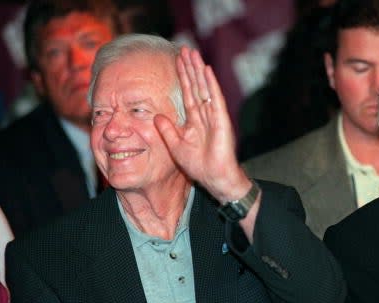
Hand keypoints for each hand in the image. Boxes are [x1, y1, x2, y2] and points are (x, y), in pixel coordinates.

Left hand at [154, 46, 249, 201]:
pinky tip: (206, 70)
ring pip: (205, 87)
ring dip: (198, 70)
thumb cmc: (199, 165)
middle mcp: (205, 114)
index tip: (177, 61)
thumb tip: (157, 116)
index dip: (182, 77)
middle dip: (190, 68)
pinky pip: (215, 98)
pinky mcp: (221, 120)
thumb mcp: (176, 146)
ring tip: (193, 53)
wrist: (214, 177)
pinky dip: (211, 84)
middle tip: (185, 49)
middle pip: (196, 86)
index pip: (187, 93)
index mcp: (195, 120)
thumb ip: (167, 130)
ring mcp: (214, 116)